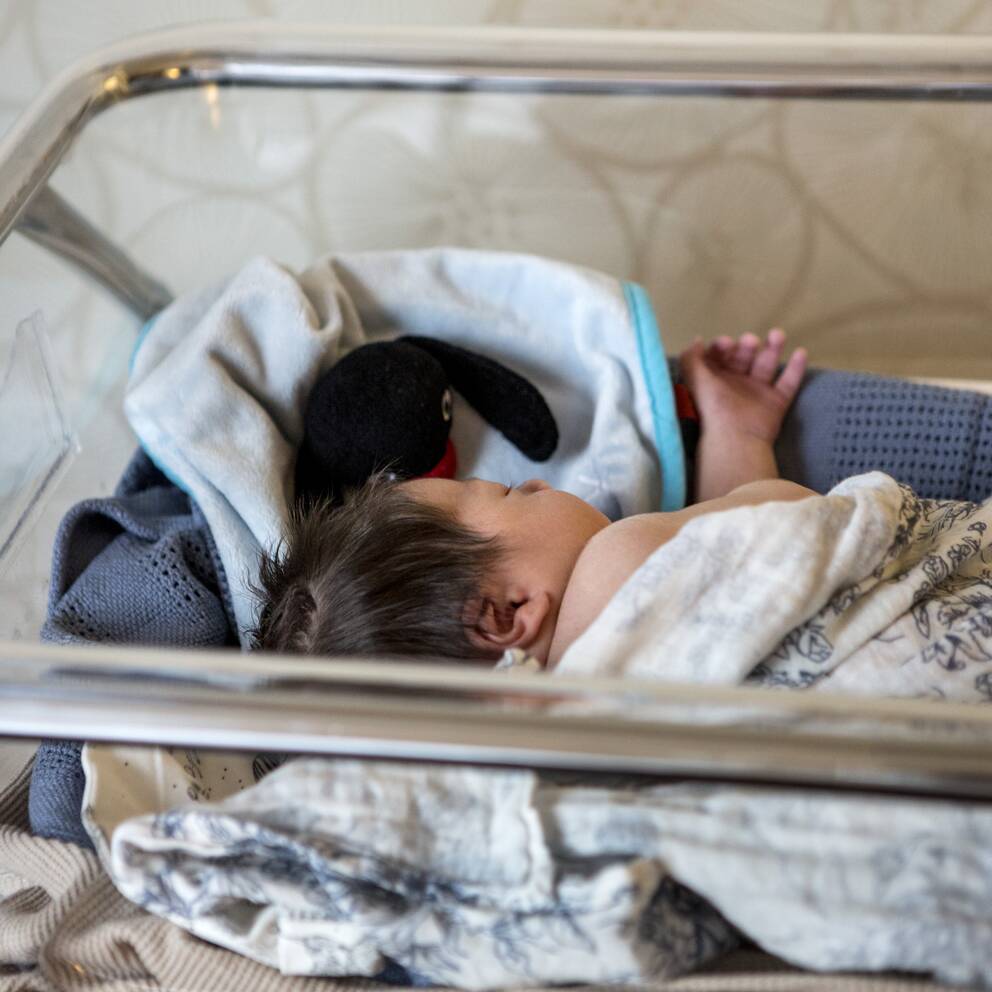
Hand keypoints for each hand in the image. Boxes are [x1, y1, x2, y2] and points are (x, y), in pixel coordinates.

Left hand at [679, 329, 806, 443]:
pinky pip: (789, 382)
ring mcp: (757, 393)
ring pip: (767, 364)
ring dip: (772, 347)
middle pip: (743, 357)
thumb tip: (697, 341)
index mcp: (715, 380)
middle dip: (746, 346)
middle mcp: (736, 384)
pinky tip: (801, 352)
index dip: (722, 346)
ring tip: (777, 334)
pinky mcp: (776, 403)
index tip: (726, 343)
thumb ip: (691, 358)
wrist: (736, 436)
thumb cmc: (713, 408)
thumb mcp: (695, 380)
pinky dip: (796, 368)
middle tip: (749, 341)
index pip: (720, 356)